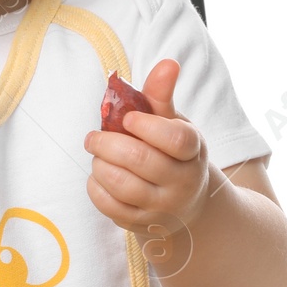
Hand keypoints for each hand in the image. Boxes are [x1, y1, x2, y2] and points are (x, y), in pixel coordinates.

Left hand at [83, 60, 211, 241]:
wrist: (184, 203)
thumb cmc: (171, 153)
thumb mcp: (172, 123)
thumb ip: (162, 95)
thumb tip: (167, 63)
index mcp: (193, 151)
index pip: (176, 138)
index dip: (147, 126)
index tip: (127, 119)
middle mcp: (183, 182)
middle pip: (141, 160)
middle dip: (108, 144)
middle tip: (93, 137)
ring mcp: (164, 207)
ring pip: (123, 185)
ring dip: (100, 165)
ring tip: (97, 156)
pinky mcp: (142, 224)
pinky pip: (110, 207)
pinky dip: (96, 188)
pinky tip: (97, 177)